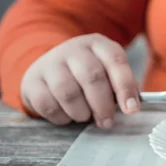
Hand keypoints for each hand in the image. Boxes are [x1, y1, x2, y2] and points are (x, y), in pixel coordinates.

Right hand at [20, 34, 139, 127]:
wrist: (50, 67)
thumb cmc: (88, 74)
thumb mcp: (108, 72)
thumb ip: (122, 86)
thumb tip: (132, 105)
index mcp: (98, 44)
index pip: (116, 61)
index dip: (125, 87)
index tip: (132, 109)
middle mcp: (74, 49)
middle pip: (92, 77)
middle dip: (103, 105)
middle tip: (107, 121)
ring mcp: (50, 63)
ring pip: (68, 92)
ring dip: (81, 112)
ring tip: (85, 117)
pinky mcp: (32, 80)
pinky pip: (48, 104)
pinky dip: (62, 117)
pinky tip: (68, 116)